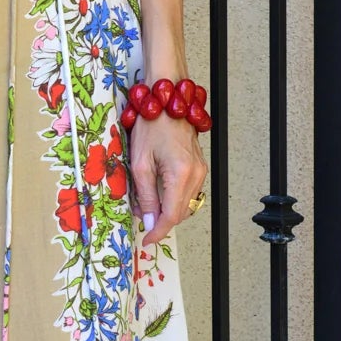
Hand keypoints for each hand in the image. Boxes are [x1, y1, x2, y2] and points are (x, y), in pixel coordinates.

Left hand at [127, 113, 206, 245]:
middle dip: (161, 220)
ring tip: (147, 204)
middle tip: (141, 217)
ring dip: (168, 210)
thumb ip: (146, 195)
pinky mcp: (200, 167)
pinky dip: (174, 199)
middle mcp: (196, 175)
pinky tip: (159, 192)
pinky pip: (189, 193)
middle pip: (181, 213)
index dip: (158, 231)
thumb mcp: (140, 163)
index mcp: (181, 175)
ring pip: (186, 205)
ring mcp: (201, 171)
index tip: (147, 239)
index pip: (171, 216)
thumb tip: (148, 219)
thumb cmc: (152, 126)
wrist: (168, 101)